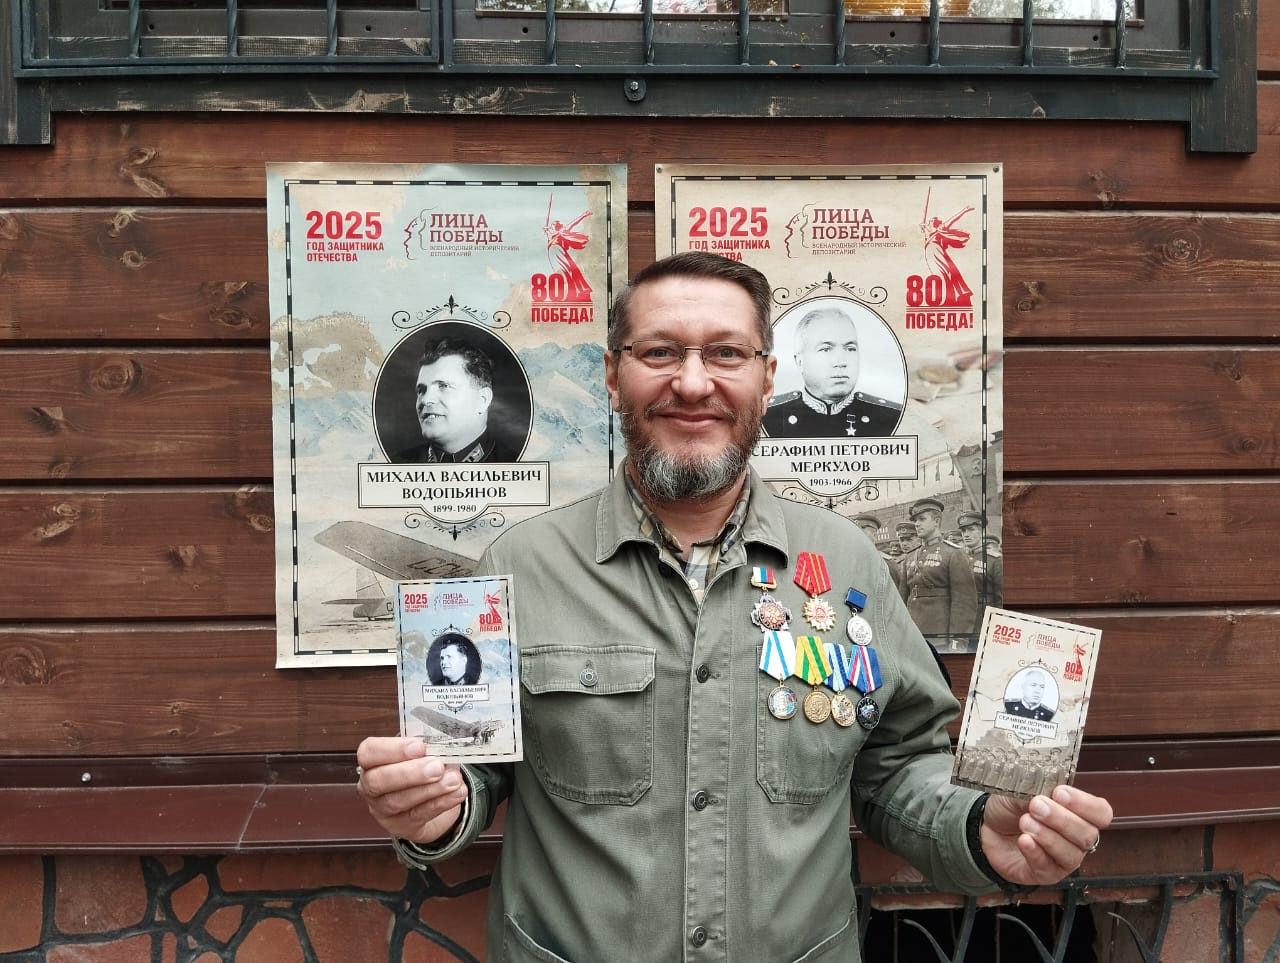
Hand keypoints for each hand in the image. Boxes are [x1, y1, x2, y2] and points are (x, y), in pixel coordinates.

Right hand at [356, 736, 469, 844]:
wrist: (425, 801)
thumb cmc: (417, 768)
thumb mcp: (417, 754)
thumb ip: (424, 749)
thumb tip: (443, 745)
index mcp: (371, 761)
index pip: (369, 752)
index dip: (392, 749)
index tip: (419, 746)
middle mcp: (370, 786)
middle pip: (379, 780)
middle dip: (410, 773)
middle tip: (436, 766)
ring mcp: (382, 809)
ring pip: (398, 801)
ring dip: (430, 789)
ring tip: (453, 780)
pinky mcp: (400, 825)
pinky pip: (419, 815)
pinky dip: (441, 803)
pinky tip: (456, 793)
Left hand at [980, 785, 1112, 886]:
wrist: (986, 828)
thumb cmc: (1011, 808)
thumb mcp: (1022, 790)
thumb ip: (1038, 789)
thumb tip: (1048, 790)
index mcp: (1079, 814)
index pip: (1101, 813)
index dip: (1085, 804)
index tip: (1060, 793)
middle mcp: (1077, 840)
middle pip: (1086, 835)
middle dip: (1061, 819)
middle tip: (1036, 806)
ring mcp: (1063, 860)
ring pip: (1070, 854)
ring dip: (1047, 836)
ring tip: (1025, 822)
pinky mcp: (1045, 875)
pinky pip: (1048, 867)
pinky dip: (1036, 852)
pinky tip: (1023, 840)